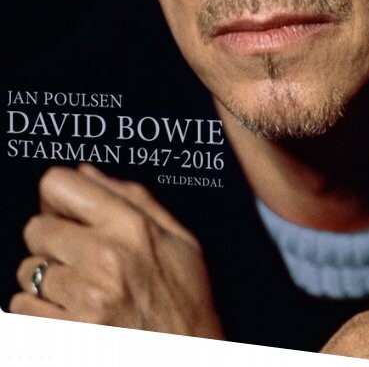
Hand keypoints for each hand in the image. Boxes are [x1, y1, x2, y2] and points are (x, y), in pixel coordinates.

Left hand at [10, 164, 223, 338]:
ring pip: (27, 271)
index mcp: (130, 226)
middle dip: (50, 241)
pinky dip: (38, 312)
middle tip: (75, 257)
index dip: (57, 198)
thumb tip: (86, 172)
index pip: (58, 185)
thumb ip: (132, 197)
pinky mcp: (67, 336)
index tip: (65, 212)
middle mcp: (104, 257)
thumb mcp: (180, 239)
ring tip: (79, 291)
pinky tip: (70, 316)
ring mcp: (84, 300)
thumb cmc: (188, 303)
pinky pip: (23, 310)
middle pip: (36, 229)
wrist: (193, 362)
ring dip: (46, 280)